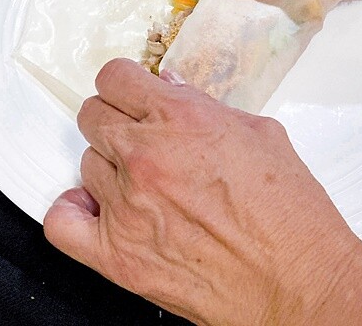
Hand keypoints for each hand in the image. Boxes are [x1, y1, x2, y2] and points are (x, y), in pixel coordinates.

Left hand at [43, 58, 361, 324]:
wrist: (299, 285)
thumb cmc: (291, 216)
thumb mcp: (260, 135)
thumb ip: (205, 106)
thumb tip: (170, 90)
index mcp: (180, 118)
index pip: (114, 78)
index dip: (124, 85)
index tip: (131, 95)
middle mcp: (145, 156)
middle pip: (92, 116)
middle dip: (116, 121)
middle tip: (140, 138)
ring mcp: (126, 206)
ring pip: (86, 164)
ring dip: (110, 169)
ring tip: (143, 185)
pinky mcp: (117, 255)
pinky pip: (62, 222)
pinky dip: (73, 212)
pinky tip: (95, 209)